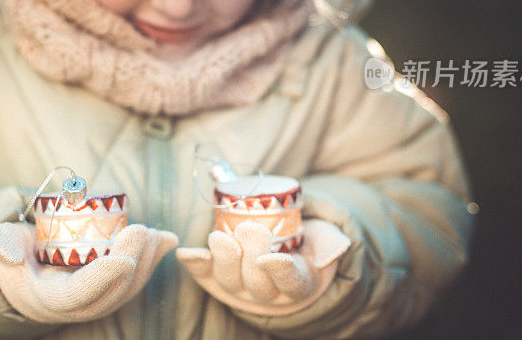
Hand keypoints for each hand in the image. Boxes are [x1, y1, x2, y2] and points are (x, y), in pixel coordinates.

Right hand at [0, 222, 177, 322]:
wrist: (25, 265)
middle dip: (132, 262)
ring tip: (157, 234)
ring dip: (147, 260)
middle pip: (112, 292)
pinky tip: (167, 238)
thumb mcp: (1, 246)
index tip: (122, 260)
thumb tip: (9, 248)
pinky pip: (136, 275)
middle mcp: (77, 304)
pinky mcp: (112, 284)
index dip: (102, 279)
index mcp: (49, 298)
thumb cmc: (13, 252)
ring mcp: (98, 296)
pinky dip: (153, 257)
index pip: (79, 294)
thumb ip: (3, 245)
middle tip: (142, 231)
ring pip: (129, 286)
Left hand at [176, 219, 350, 315]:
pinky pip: (205, 274)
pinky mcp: (217, 276)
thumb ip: (332, 242)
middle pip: (258, 284)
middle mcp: (268, 292)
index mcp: (298, 283)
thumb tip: (335, 252)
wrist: (281, 244)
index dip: (280, 272)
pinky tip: (186, 253)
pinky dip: (195, 263)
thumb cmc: (306, 239)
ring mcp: (241, 287)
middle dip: (251, 257)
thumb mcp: (326, 238)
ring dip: (223, 260)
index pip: (290, 284)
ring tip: (220, 237)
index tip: (271, 258)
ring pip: (231, 282)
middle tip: (249, 230)